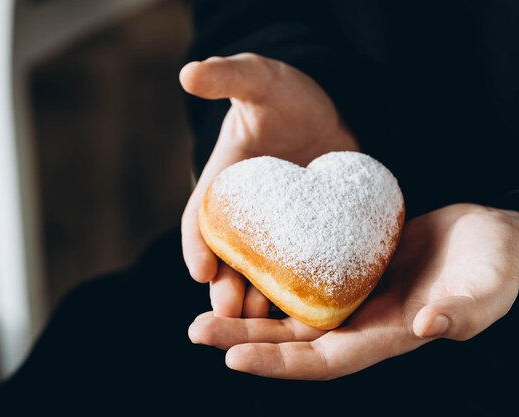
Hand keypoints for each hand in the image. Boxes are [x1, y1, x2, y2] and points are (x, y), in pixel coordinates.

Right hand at [179, 53, 358, 316]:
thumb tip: (189, 72)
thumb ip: (229, 75)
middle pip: (228, 256)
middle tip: (229, 310)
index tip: (200, 270)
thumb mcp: (258, 79)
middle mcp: (246, 214)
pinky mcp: (310, 235)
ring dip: (258, 297)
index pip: (202, 217)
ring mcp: (278, 229)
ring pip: (261, 270)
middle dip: (225, 286)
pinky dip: (298, 287)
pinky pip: (301, 265)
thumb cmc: (285, 94)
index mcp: (224, 184)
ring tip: (263, 318)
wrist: (329, 109)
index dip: (197, 244)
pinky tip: (307, 306)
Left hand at [188, 203, 518, 379]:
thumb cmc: (498, 263)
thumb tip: (426, 327)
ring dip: (250, 310)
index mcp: (390, 334)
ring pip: (294, 310)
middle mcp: (365, 321)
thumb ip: (463, 309)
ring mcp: (358, 294)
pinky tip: (248, 266)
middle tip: (196, 331)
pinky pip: (307, 277)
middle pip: (296, 340)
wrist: (495, 233)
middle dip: (246, 339)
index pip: (327, 360)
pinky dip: (276, 276)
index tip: (233, 358)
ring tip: (205, 304)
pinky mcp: (355, 266)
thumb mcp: (489, 285)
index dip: (282, 363)